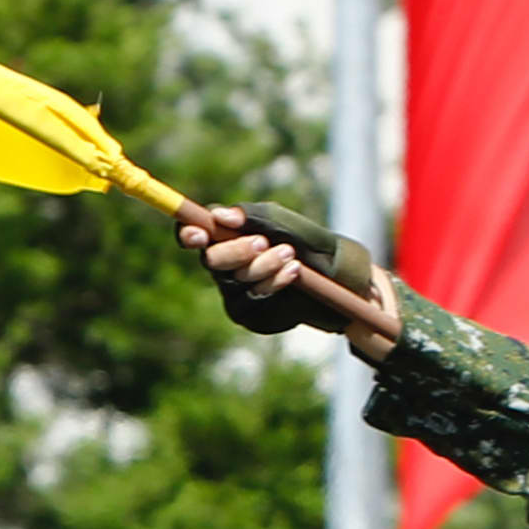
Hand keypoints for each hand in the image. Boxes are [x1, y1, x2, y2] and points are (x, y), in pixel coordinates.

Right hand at [180, 202, 398, 359]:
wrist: (339, 279)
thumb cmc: (308, 244)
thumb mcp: (286, 224)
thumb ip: (255, 217)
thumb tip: (220, 215)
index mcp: (225, 236)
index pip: (191, 234)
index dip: (188, 233)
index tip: (200, 233)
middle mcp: (224, 264)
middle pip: (211, 259)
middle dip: (237, 250)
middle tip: (263, 242)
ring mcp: (234, 290)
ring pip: (235, 279)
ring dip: (264, 265)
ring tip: (291, 256)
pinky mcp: (249, 312)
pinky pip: (252, 297)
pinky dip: (273, 282)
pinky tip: (293, 273)